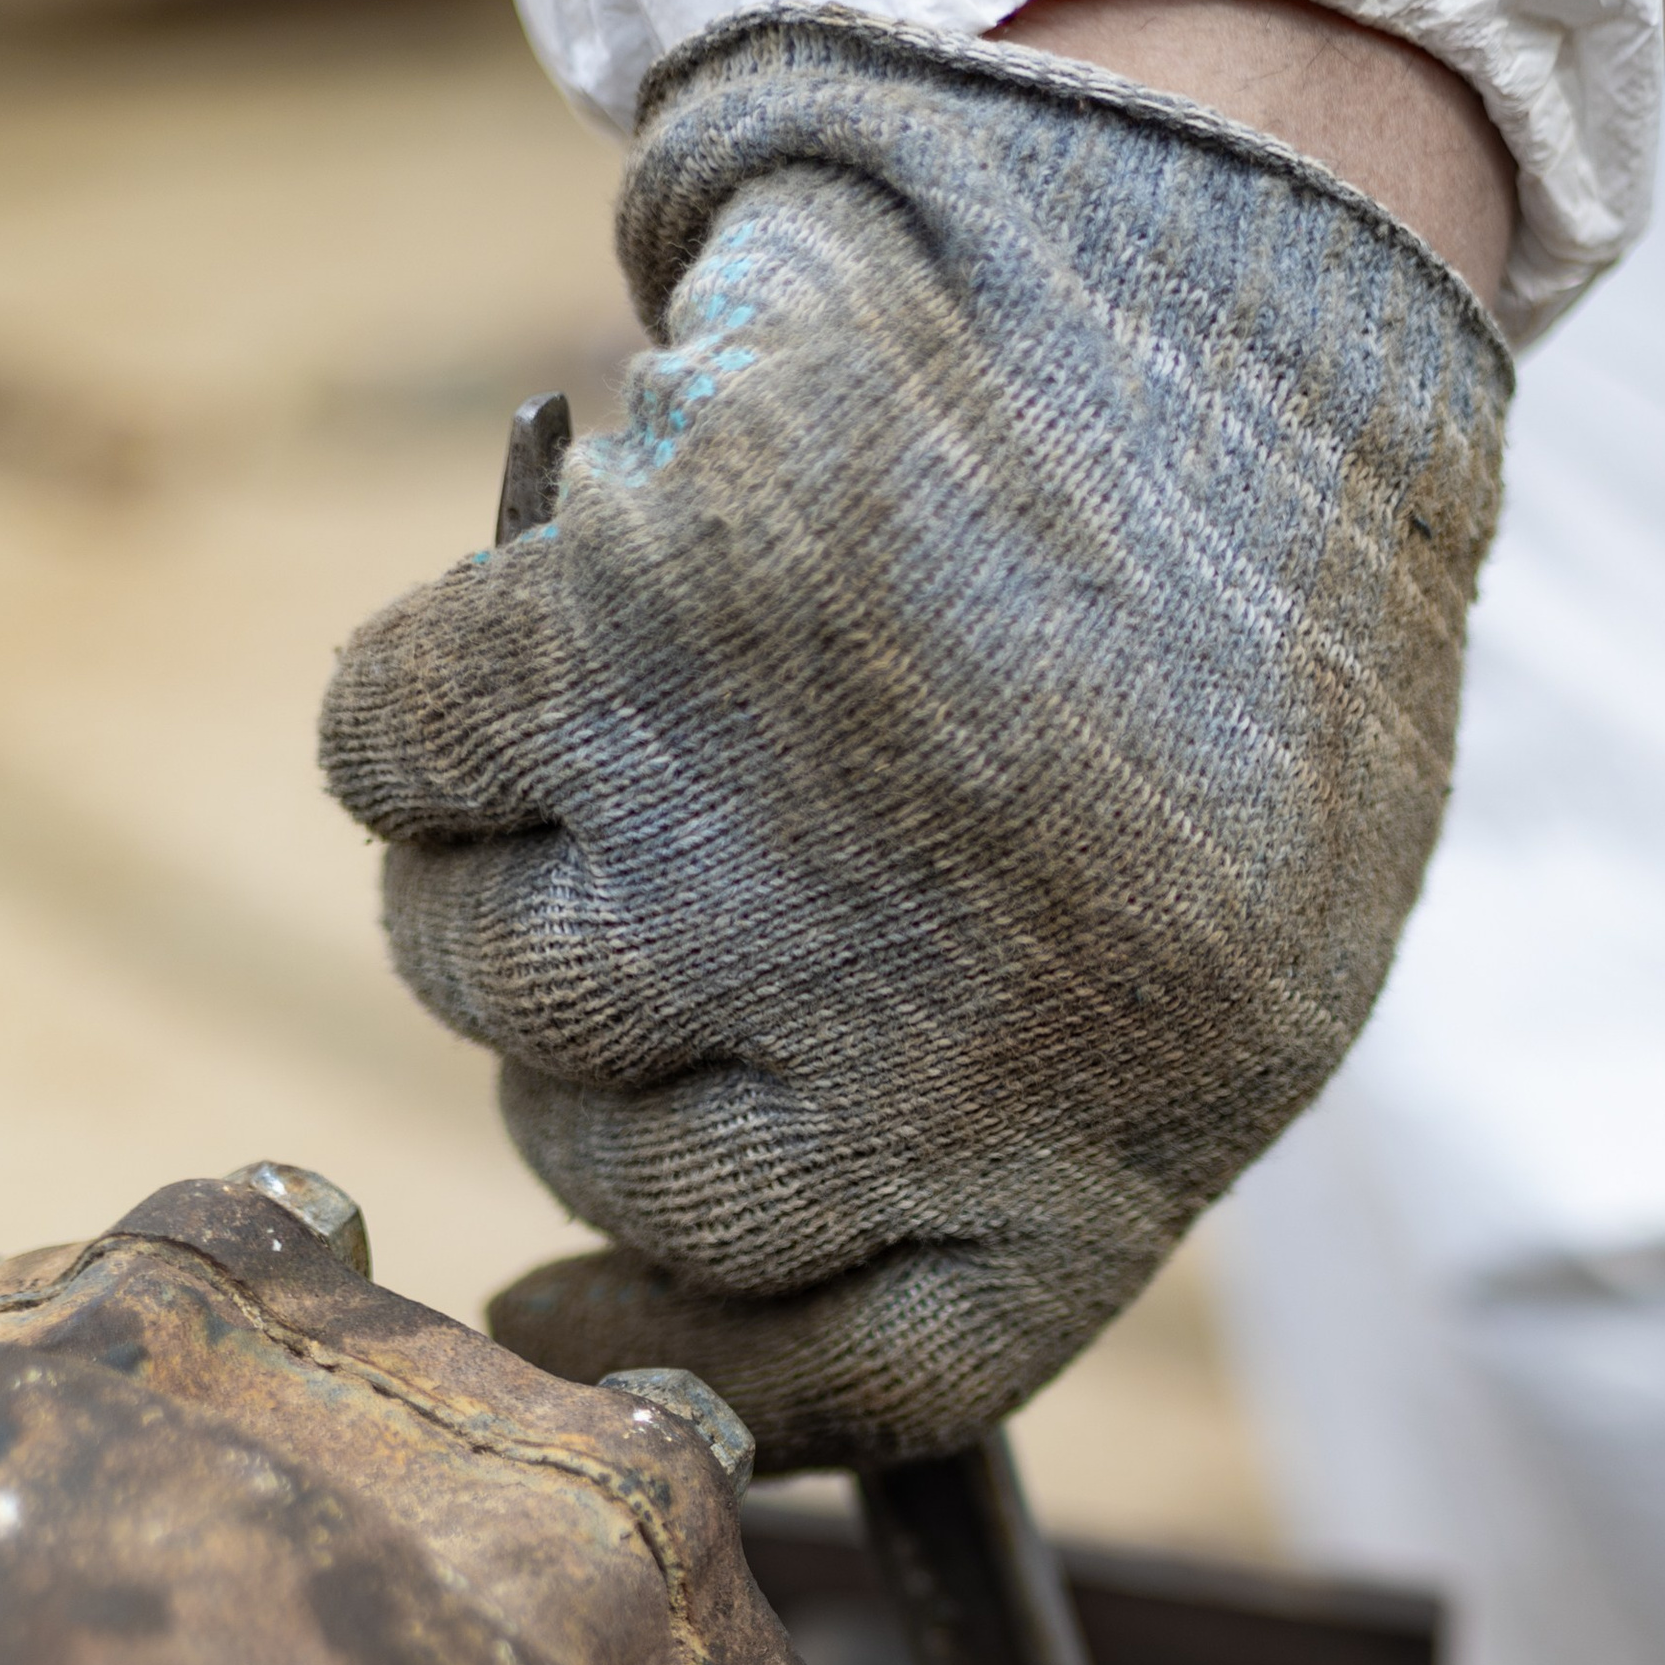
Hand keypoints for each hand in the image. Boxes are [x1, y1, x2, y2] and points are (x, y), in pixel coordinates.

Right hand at [321, 12, 1507, 1467]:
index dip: (677, 1366)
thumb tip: (681, 1333)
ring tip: (623, 752)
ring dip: (499, 880)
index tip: (555, 1325)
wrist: (1266, 285)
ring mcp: (779, 858)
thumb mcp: (1234, 956)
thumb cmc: (1244, 648)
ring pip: (489, 978)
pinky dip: (419, 719)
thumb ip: (1024, 1141)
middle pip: (627, 1175)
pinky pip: (398, 753)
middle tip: (663, 900)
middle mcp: (935, 1062)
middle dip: (608, 1057)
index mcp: (1114, 1158)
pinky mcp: (646, 636)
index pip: (859, 1379)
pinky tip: (522, 659)